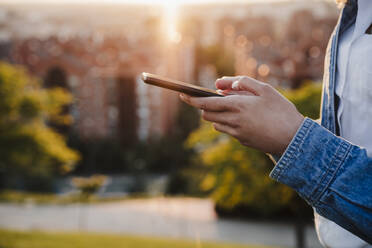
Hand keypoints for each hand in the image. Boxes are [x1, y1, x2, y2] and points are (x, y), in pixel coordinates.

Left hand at [179, 76, 303, 154]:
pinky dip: (229, 123)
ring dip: (218, 115)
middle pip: (207, 115)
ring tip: (235, 108)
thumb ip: (242, 83)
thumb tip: (223, 84)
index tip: (182, 95)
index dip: (191, 100)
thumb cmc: (281, 111)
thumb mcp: (265, 90)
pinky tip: (245, 119)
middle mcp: (234, 121)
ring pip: (216, 124)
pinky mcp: (241, 141)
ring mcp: (237, 133)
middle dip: (207, 107)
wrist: (294, 139)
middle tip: (219, 99)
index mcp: (238, 106)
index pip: (206, 104)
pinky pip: (228, 131)